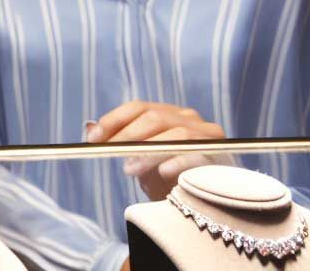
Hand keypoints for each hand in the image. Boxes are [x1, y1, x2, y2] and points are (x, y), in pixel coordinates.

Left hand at [88, 100, 227, 200]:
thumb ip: (119, 141)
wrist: (202, 202)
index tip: (93, 139)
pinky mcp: (220, 155)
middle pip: (154, 117)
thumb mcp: (141, 159)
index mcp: (168, 113)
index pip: (139, 107)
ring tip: (129, 169)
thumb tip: (89, 127)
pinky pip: (197, 154)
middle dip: (127, 135)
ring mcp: (207, 135)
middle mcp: (189, 118)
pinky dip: (177, 161)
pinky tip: (162, 171)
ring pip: (176, 134)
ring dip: (148, 151)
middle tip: (110, 153)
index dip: (113, 120)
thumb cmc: (168, 177)